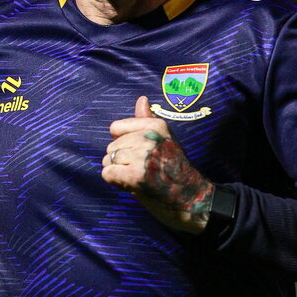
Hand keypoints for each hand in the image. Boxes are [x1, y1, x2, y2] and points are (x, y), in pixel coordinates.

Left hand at [101, 95, 213, 233]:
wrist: (189, 197)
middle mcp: (148, 138)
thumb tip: (142, 99)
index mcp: (155, 126)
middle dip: (121, 160)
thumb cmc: (174, 168)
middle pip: (111, 146)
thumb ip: (147, 121)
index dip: (123, 143)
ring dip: (118, 172)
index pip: (116, 128)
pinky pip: (107, 174)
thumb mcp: (163, 139)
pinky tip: (133, 185)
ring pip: (107, 160)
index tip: (140, 153)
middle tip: (143, 170)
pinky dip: (115, 182)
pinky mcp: (135, 176)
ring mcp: (141, 157)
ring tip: (138, 177)